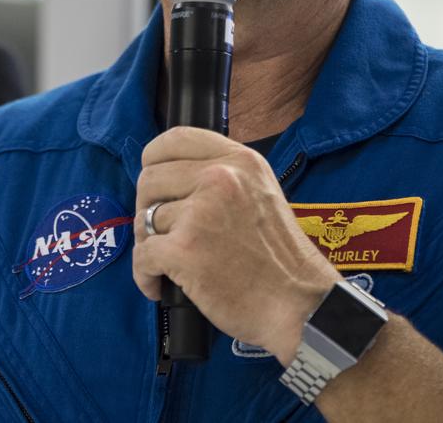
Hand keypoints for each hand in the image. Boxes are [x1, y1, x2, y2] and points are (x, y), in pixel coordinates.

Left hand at [133, 126, 340, 361]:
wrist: (300, 304)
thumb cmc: (280, 258)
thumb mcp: (261, 192)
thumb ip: (223, 177)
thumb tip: (171, 179)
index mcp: (239, 160)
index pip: (174, 138)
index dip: (153, 160)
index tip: (156, 183)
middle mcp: (220, 178)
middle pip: (150, 178)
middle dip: (148, 207)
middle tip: (161, 232)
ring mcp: (201, 213)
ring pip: (145, 219)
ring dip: (149, 245)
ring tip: (168, 264)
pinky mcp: (185, 250)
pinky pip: (142, 256)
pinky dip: (145, 276)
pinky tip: (160, 286)